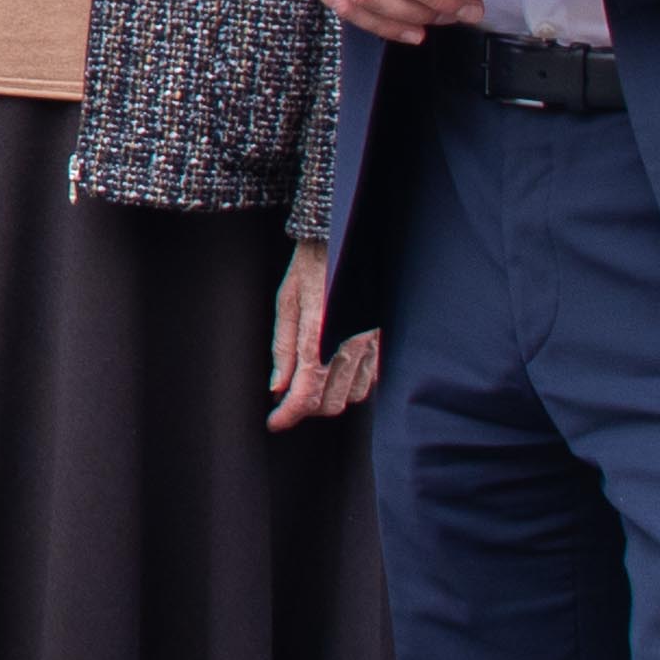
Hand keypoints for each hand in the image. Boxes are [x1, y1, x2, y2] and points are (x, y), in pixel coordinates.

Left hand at [267, 238, 381, 428]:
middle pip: (330, 403)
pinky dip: (350, 385)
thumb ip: (282, 348)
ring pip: (353, 396)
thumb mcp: (287, 301)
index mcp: (321, 334)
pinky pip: (370, 380)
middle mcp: (351, 344)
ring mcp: (371, 343)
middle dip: (305, 408)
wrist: (346, 237)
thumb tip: (277, 387)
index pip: (307, 393)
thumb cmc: (312, 264)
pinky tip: (333, 372)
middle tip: (286, 400)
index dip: (289, 416)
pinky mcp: (383, 340)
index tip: (275, 422)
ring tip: (309, 385)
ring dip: (328, 398)